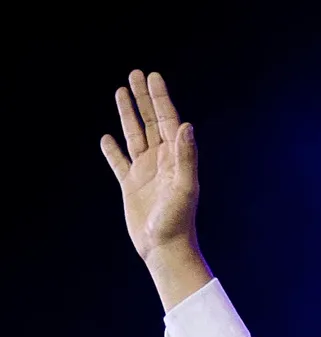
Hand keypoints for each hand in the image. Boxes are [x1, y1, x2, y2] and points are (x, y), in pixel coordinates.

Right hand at [101, 71, 198, 260]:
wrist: (165, 250)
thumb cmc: (179, 221)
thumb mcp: (185, 187)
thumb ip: (187, 156)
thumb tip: (187, 125)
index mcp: (175, 159)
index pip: (168, 121)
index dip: (160, 98)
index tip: (153, 77)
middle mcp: (161, 162)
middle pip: (151, 122)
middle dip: (143, 99)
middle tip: (135, 73)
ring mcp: (145, 173)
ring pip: (134, 136)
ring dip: (128, 115)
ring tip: (120, 91)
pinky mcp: (131, 187)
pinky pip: (119, 162)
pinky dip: (112, 150)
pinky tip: (105, 138)